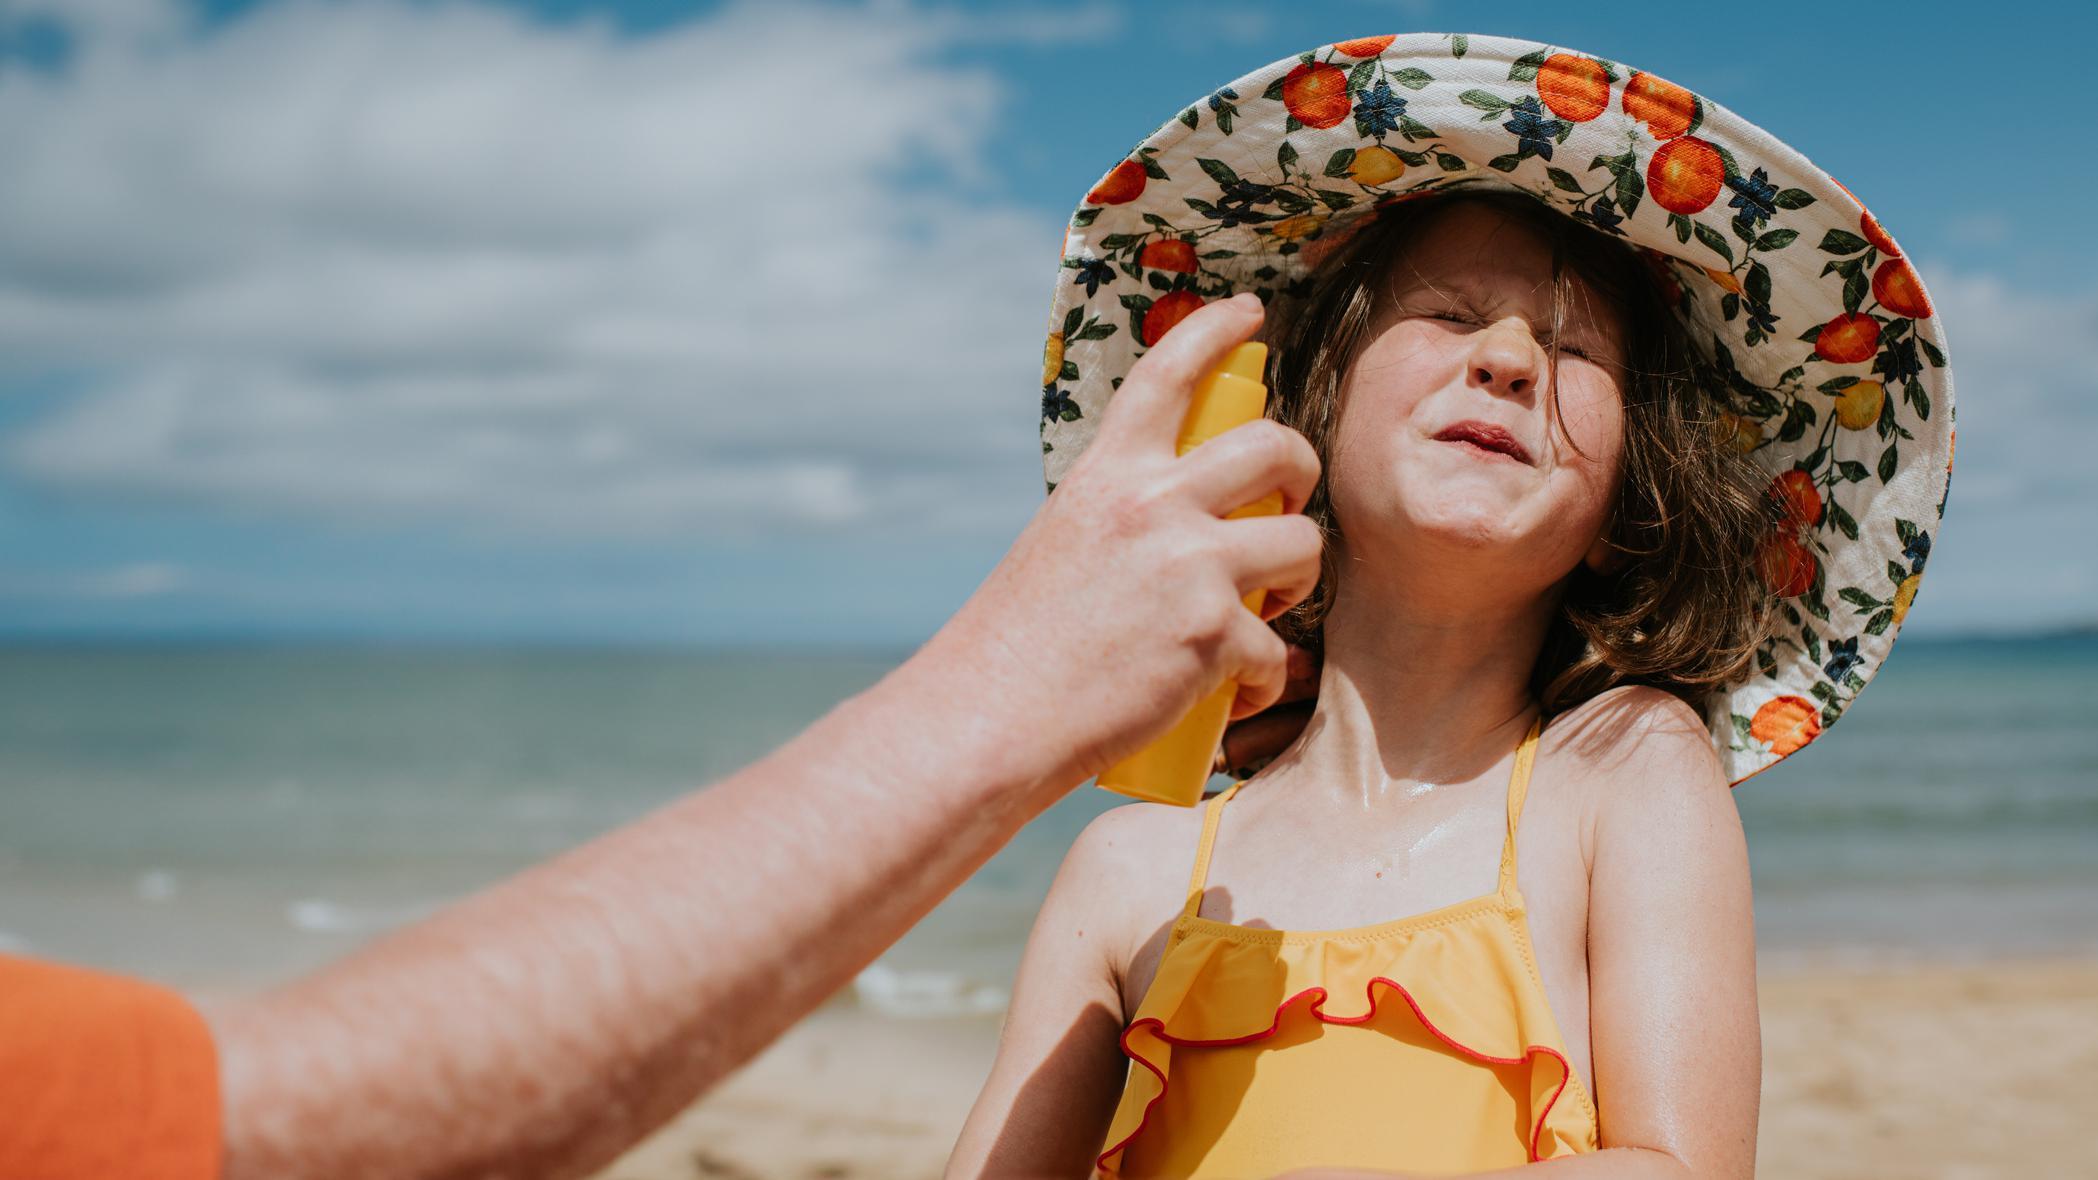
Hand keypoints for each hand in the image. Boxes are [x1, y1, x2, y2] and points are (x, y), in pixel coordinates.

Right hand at [919, 292, 1323, 790]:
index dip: (1215, 331)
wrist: (989, 717)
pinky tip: (1234, 693)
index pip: (1168, 374)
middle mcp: (1152, 504)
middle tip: (1290, 504)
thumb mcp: (1062, 544)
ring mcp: (1189, 567)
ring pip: (1304, 544)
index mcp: (1107, 475)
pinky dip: (1264, 677)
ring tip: (1268, 609)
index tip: (1247, 312)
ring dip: (1299, 578)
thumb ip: (1122, 520)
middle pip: (1276, 447)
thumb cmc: (1017, 646)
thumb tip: (1184, 528)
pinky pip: (1277, 649)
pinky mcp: (1214, 635)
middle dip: (1303, 471)